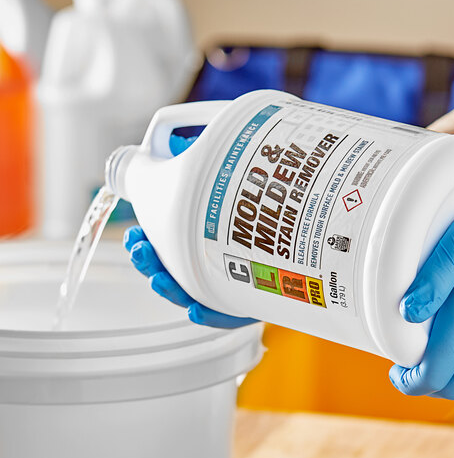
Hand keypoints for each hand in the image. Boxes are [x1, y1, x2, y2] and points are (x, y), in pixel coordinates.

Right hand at [123, 133, 255, 328]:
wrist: (314, 217)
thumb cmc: (268, 192)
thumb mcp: (232, 170)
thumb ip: (205, 158)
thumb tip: (177, 143)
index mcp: (201, 230)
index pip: (164, 240)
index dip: (144, 240)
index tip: (135, 234)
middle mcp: (213, 255)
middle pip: (171, 268)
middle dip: (148, 262)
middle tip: (140, 250)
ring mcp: (231, 279)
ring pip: (192, 292)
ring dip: (170, 288)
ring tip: (158, 278)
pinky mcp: (253, 298)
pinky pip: (229, 313)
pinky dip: (211, 314)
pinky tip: (196, 310)